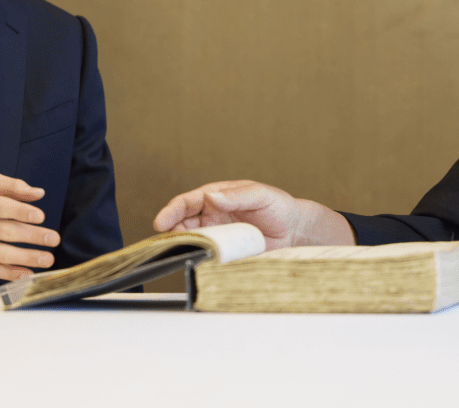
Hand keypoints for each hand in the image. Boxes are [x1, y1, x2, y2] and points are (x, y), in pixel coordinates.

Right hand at [0, 172, 58, 280]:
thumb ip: (11, 186)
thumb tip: (38, 193)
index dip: (20, 212)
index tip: (41, 216)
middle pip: (3, 232)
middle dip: (32, 237)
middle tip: (53, 239)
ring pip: (0, 254)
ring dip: (27, 258)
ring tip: (48, 259)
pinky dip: (11, 273)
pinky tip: (29, 274)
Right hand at [153, 180, 354, 248]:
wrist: (296, 231)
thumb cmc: (279, 207)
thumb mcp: (260, 195)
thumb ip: (236, 195)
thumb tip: (211, 197)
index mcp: (216, 198)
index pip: (187, 202)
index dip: (172, 211)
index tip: (162, 222)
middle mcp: (212, 218)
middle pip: (183, 224)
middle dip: (170, 231)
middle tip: (164, 241)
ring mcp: (218, 237)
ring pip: (192, 242)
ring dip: (183, 247)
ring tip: (176, 253)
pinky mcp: (226, 255)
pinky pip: (208, 259)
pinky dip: (199, 261)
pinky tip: (196, 264)